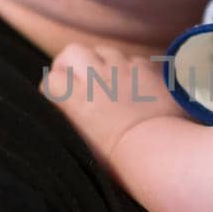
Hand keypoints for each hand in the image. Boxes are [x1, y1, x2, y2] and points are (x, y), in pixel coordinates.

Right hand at [45, 40, 182, 163]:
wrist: (161, 151)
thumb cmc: (122, 160)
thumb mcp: (86, 147)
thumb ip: (74, 124)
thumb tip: (71, 117)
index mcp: (76, 101)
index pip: (51, 80)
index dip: (53, 87)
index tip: (58, 96)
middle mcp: (96, 79)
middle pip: (73, 52)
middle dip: (71, 62)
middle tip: (76, 76)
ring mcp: (123, 71)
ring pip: (104, 51)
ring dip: (102, 61)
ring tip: (107, 78)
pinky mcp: (148, 70)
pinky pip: (133, 59)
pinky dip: (131, 68)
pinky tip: (135, 83)